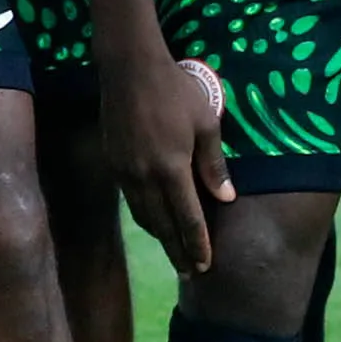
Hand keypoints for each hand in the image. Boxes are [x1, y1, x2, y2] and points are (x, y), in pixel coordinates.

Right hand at [99, 51, 233, 278]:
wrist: (129, 69)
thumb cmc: (175, 91)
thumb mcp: (206, 124)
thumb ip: (214, 164)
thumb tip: (226, 198)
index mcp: (171, 168)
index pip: (187, 217)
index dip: (197, 243)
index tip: (205, 265)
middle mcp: (145, 177)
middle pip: (162, 225)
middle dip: (177, 250)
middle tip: (190, 272)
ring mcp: (125, 172)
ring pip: (144, 215)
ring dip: (159, 237)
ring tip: (173, 251)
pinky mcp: (114, 164)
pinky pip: (132, 200)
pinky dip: (145, 216)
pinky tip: (154, 220)